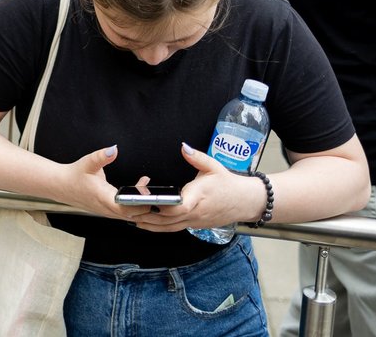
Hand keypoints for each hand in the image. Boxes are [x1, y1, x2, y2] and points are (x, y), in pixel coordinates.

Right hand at [58, 145, 152, 221]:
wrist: (61, 185)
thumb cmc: (74, 175)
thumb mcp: (88, 162)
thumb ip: (102, 156)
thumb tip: (113, 149)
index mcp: (104, 198)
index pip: (128, 208)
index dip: (142, 205)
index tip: (153, 197)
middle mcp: (108, 208)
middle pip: (135, 215)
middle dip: (149, 206)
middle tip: (162, 194)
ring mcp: (108, 211)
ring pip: (132, 215)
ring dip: (143, 206)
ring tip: (153, 190)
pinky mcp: (108, 210)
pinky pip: (126, 212)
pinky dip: (136, 205)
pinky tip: (140, 188)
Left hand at [132, 143, 266, 232]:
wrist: (245, 202)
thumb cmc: (228, 184)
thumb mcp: (213, 166)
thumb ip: (196, 157)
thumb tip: (183, 147)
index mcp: (199, 197)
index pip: (178, 207)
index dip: (163, 206)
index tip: (148, 201)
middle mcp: (195, 213)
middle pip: (169, 220)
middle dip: (149, 216)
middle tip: (129, 210)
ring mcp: (195, 221)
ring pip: (170, 227)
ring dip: (151, 225)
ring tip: (132, 219)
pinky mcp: (195, 225)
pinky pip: (175, 228)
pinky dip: (160, 227)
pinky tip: (147, 223)